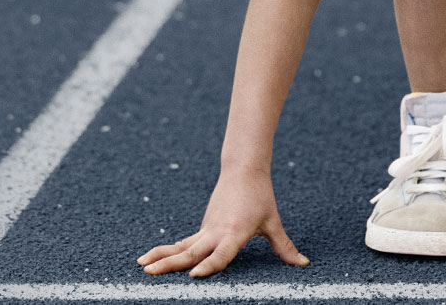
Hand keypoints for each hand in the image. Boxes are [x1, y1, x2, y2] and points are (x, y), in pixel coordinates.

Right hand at [136, 169, 308, 276]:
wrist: (243, 169)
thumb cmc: (260, 197)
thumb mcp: (273, 223)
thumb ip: (285, 247)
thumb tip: (303, 264)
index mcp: (234, 232)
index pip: (221, 254)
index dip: (209, 266)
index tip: (194, 275)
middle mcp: (216, 232)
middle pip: (190, 252)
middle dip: (170, 264)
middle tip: (150, 273)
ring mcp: (206, 229)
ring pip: (181, 247)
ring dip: (161, 256)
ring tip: (141, 266)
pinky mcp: (203, 227)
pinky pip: (183, 243)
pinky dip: (166, 250)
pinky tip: (152, 258)